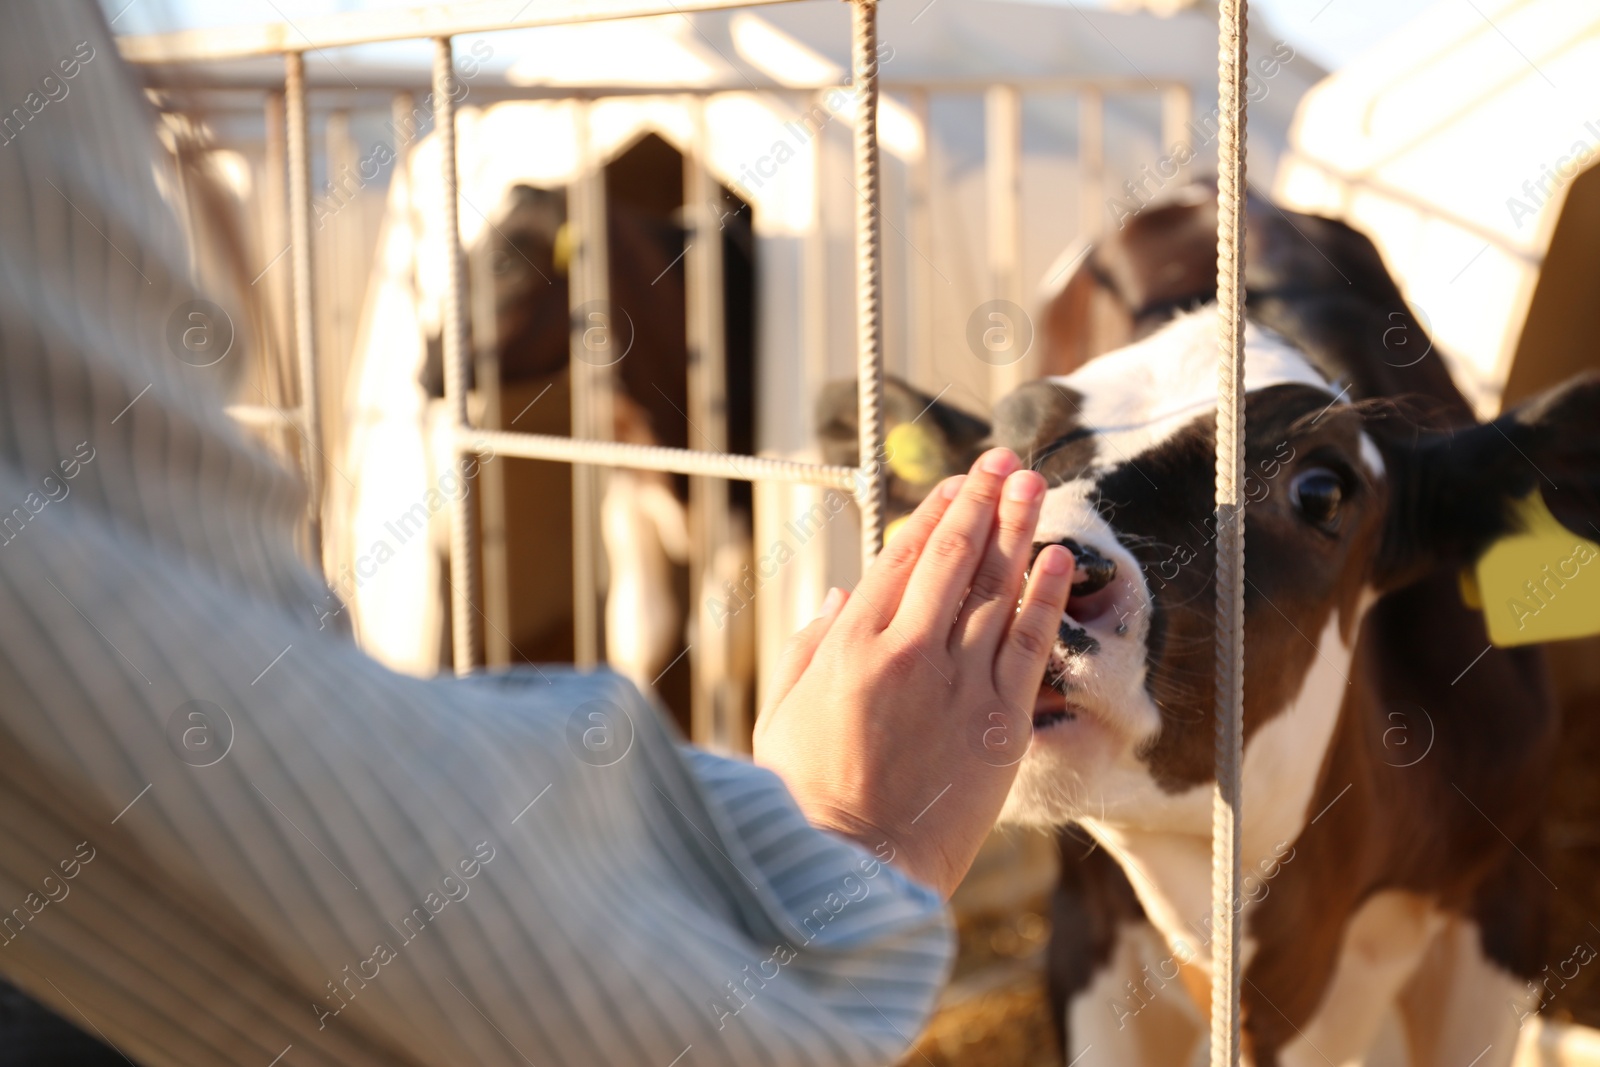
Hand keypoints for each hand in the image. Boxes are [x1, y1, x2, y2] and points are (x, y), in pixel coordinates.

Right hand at [753, 448, 1073, 897]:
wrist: (852, 872)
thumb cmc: (804, 798)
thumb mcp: (780, 712)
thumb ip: (806, 645)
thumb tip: (838, 593)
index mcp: (851, 645)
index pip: (902, 557)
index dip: (936, 511)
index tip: (959, 482)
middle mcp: (908, 652)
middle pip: (956, 558)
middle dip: (983, 501)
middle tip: (1005, 459)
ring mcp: (959, 685)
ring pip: (996, 590)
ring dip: (1017, 529)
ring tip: (1034, 483)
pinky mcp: (999, 724)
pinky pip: (1029, 645)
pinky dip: (1045, 596)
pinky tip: (1056, 556)